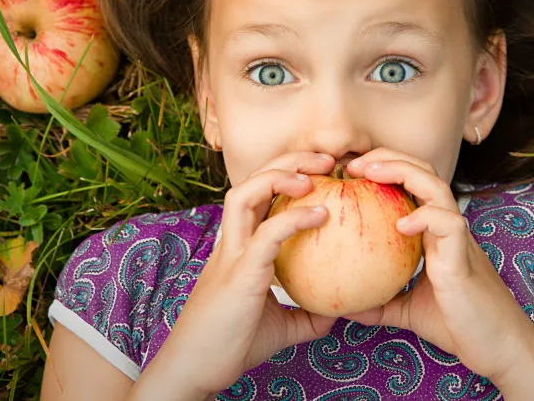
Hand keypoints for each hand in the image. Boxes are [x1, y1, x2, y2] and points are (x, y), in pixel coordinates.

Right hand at [139, 151, 338, 395]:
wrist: (193, 372)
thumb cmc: (230, 347)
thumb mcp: (281, 327)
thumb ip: (307, 315)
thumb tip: (340, 311)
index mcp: (239, 247)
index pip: (259, 195)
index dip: (287, 175)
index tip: (324, 173)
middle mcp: (231, 243)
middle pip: (251, 181)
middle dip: (288, 160)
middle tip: (327, 161)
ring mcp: (231, 255)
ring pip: (245, 194)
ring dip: (280, 175)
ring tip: (315, 176)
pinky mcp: (239, 273)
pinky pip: (267, 234)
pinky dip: (295, 217)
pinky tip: (322, 215)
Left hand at [342, 148, 533, 383]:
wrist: (500, 348)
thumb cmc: (460, 326)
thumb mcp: (409, 312)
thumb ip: (381, 304)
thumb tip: (345, 308)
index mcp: (435, 234)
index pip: (412, 184)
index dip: (385, 170)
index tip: (351, 174)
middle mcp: (448, 228)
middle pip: (423, 173)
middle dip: (389, 159)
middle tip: (353, 165)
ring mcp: (458, 240)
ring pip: (436, 187)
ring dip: (402, 172)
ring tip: (371, 174)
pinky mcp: (464, 258)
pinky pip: (449, 223)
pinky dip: (425, 217)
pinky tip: (401, 225)